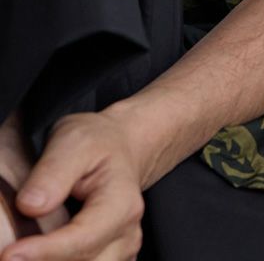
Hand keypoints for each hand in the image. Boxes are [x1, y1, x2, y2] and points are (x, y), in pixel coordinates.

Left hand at [0, 111, 145, 260]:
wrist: (118, 148)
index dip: (45, 251)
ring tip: (23, 251)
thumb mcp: (74, 141)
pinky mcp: (109, 260)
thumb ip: (54, 171)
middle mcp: (126, 233)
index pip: (83, 238)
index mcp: (122, 203)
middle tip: (9, 253)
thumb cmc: (97, 144)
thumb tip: (31, 205)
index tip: (9, 254)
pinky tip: (40, 254)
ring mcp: (120, 251)